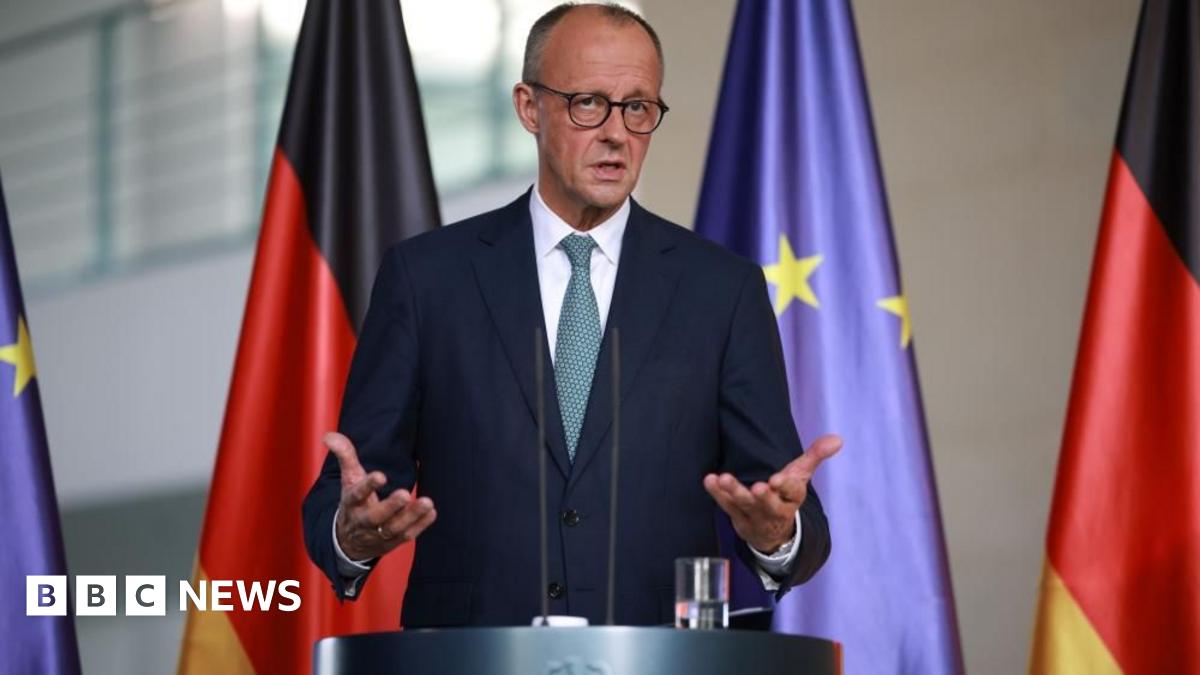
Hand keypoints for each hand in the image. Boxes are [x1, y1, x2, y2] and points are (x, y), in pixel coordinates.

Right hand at [326, 431, 436, 560]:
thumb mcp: (349, 479)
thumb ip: (345, 456)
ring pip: (394, 528)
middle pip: (375, 517)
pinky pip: (407, 535)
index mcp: (351, 503)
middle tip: (405, 493)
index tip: (380, 475)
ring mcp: (378, 534)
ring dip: (411, 516)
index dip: (368, 485)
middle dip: (390, 506)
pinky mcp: (392, 541)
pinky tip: (431, 512)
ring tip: (427, 502)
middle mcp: (364, 521)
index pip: (357, 495)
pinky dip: (420, 525)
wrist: (350, 540)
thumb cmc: (354, 502)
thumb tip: (329, 436)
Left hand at [703, 434, 841, 552]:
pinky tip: (709, 480)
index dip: (785, 486)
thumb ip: (815, 455)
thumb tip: (838, 438)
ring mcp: (754, 516)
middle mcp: (775, 509)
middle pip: (768, 504)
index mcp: (793, 498)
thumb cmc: (786, 496)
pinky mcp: (737, 517)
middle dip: (763, 497)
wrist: (774, 532)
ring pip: (744, 505)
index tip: (777, 479)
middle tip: (757, 488)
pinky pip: (726, 505)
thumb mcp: (801, 475)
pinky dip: (717, 494)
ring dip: (734, 492)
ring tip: (724, 479)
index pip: (792, 492)